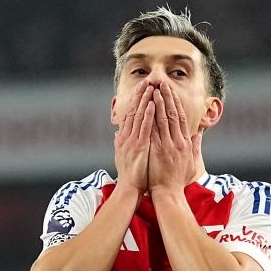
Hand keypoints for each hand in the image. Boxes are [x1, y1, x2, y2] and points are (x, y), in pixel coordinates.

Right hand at [113, 80, 155, 194]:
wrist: (130, 189)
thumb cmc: (130, 175)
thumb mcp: (122, 156)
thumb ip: (120, 143)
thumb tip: (117, 133)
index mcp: (124, 138)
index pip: (131, 114)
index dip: (137, 101)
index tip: (143, 89)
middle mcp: (127, 137)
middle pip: (134, 111)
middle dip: (141, 95)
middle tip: (148, 81)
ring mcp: (132, 141)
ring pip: (139, 116)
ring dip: (146, 100)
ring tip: (152, 87)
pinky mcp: (139, 146)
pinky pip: (145, 128)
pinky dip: (149, 115)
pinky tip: (153, 104)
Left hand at [147, 81, 198, 194]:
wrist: (169, 194)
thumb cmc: (178, 180)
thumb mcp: (191, 163)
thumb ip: (195, 148)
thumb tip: (198, 136)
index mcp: (185, 143)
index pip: (180, 118)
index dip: (175, 102)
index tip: (170, 91)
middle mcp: (178, 142)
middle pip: (172, 114)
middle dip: (167, 97)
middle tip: (161, 83)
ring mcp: (167, 146)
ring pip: (163, 120)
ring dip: (158, 103)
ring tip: (154, 89)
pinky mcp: (158, 151)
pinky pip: (154, 130)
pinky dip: (151, 117)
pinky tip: (147, 107)